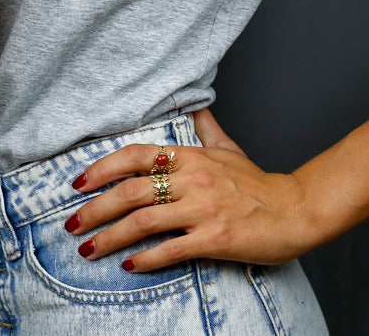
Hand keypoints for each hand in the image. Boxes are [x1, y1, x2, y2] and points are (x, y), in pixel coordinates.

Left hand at [64, 110, 318, 269]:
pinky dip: (145, 258)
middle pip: (130, 191)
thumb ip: (206, 127)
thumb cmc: (258, 183)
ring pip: (144, 221)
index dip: (103, 169)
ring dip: (110, 237)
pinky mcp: (215, 238)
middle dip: (95, 209)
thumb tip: (195, 104)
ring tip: (88, 250)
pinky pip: (171, 249)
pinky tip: (128, 265)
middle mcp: (192, 179)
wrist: (296, 210)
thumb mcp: (228, 148)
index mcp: (190, 156)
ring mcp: (203, 209)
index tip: (78, 184)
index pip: (135, 156)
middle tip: (72, 225)